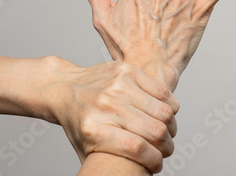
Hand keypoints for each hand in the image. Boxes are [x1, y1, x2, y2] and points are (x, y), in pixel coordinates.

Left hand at [40, 56, 178, 172]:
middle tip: (166, 149)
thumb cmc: (79, 121)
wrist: (65, 87)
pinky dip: (170, 106)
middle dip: (166, 146)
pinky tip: (166, 114)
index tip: (157, 164)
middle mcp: (106, 106)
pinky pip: (162, 91)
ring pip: (163, 111)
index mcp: (94, 130)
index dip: (154, 160)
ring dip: (171, 127)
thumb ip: (105, 164)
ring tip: (167, 132)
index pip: (136, 148)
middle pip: (154, 130)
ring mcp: (118, 85)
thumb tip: (130, 174)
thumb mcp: (85, 148)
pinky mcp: (128, 71)